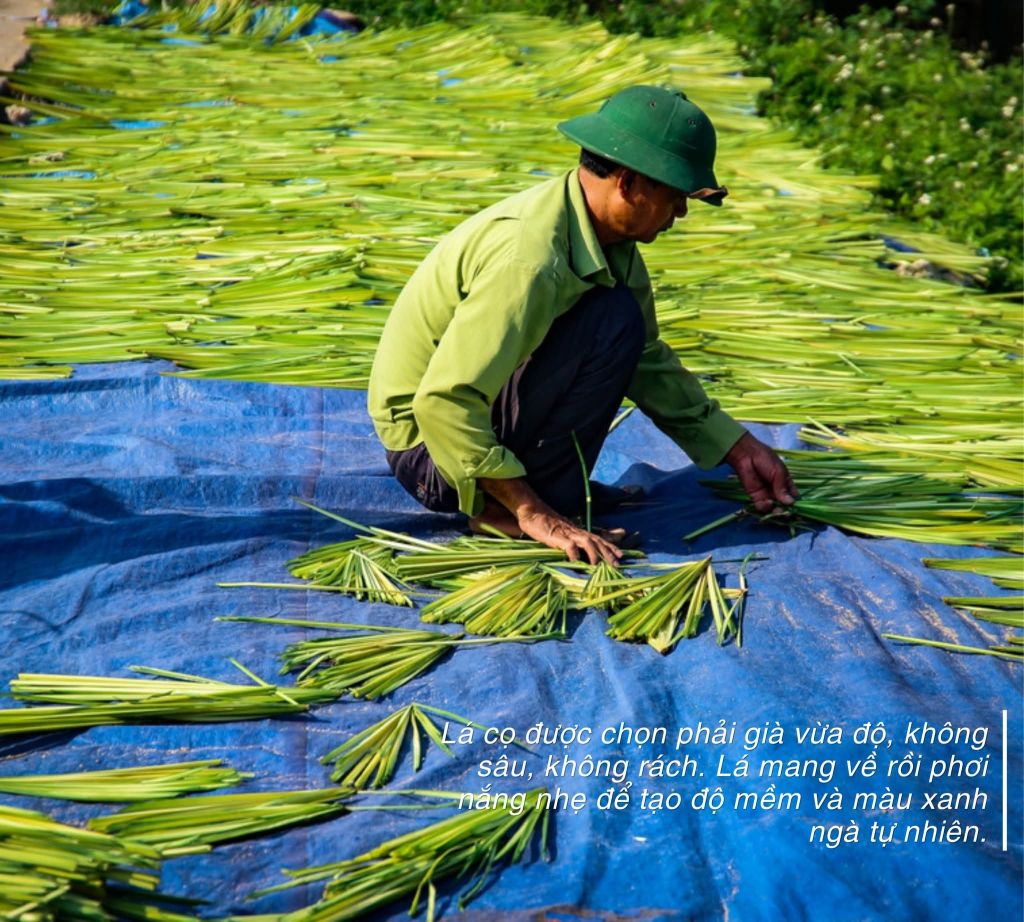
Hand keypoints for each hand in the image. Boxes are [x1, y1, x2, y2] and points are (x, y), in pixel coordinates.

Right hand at [477, 476, 623, 565]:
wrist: (532, 512)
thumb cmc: (545, 524)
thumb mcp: (562, 533)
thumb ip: (571, 541)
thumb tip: (578, 554)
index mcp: (578, 532)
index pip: (599, 539)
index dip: (611, 546)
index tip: (621, 555)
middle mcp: (576, 532)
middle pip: (597, 541)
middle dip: (608, 552)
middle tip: (617, 564)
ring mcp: (567, 534)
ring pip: (587, 542)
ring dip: (594, 553)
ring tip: (597, 565)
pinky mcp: (557, 537)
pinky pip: (568, 546)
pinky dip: (573, 554)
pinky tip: (575, 562)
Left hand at [724, 432, 797, 513]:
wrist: (747, 455)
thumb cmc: (766, 460)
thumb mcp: (779, 472)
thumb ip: (783, 488)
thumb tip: (790, 502)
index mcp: (785, 483)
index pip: (793, 496)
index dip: (796, 504)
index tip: (799, 510)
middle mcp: (777, 491)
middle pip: (784, 505)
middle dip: (786, 510)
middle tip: (788, 513)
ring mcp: (766, 495)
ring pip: (773, 508)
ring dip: (776, 511)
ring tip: (778, 509)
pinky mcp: (755, 497)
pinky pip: (762, 507)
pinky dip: (766, 507)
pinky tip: (768, 502)